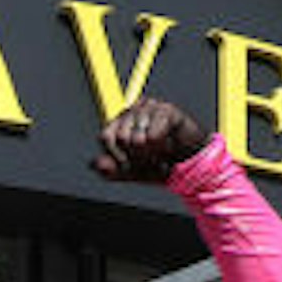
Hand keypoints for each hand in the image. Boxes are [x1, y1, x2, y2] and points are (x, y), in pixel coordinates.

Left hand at [94, 97, 211, 184]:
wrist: (187, 165)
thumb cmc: (157, 164)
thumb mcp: (129, 172)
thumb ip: (109, 170)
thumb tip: (94, 163)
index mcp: (119, 122)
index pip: (105, 137)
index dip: (116, 156)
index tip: (129, 164)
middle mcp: (133, 111)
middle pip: (121, 138)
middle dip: (135, 157)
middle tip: (149, 159)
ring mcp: (150, 108)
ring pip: (137, 138)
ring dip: (150, 154)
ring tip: (159, 153)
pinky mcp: (167, 111)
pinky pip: (153, 136)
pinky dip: (161, 148)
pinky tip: (168, 146)